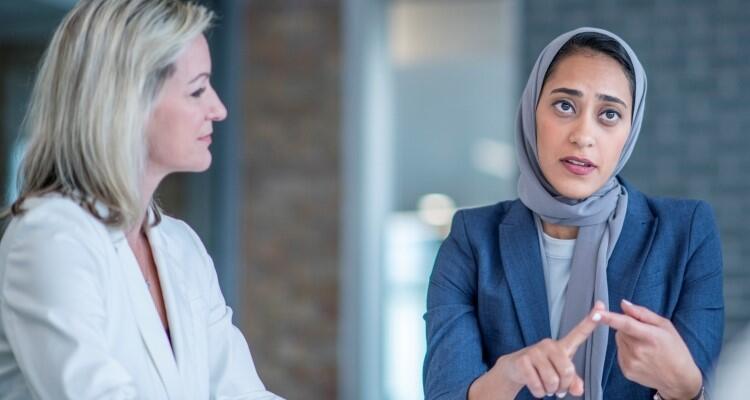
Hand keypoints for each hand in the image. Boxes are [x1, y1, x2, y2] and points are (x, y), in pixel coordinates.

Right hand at [469, 301, 604, 398]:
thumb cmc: (542, 370)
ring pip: (552, 380)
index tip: (600, 305)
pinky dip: (539, 392)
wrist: (515, 369)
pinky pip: (538, 385)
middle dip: (563, 386)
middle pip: (567, 370)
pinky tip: (535, 387)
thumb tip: (578, 389)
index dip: (590, 321)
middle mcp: (549, 345)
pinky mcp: (523, 360)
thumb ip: (573, 382)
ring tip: (545, 387)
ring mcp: (535, 351)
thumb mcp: (560, 376)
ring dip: (550, 390)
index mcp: (562, 347)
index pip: (579, 332)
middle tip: (557, 389)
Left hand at [600, 299, 702, 399]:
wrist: (680, 379)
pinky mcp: (626, 370)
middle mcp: (638, 351)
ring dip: (627, 340)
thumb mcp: (665, 326)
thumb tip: (623, 304)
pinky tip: (642, 356)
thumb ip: (643, 314)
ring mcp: (631, 362)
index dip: (610, 318)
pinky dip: (627, 351)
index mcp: (650, 337)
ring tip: (645, 347)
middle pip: (620, 331)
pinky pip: (620, 352)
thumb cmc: (675, 350)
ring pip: (619, 340)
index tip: (596, 313)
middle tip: (646, 336)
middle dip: (628, 329)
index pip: (626, 325)